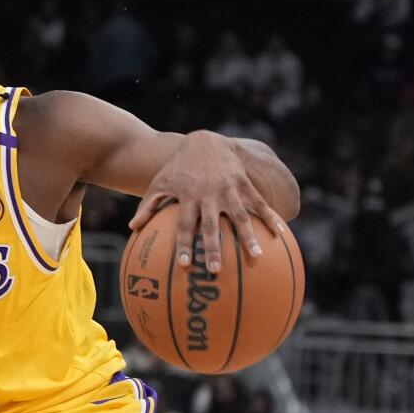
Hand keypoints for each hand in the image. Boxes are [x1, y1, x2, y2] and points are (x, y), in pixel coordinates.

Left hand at [128, 131, 284, 272]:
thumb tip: (132, 228)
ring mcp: (229, 190)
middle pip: (211, 226)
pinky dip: (270, 217)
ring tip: (256, 256)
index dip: (184, 244)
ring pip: (239, 216)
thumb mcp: (159, 183)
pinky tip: (281, 233)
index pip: (185, 225)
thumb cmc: (179, 167)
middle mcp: (209, 195)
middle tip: (214, 270)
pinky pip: (259, 203)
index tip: (184, 264)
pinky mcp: (244, 184)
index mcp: (188, 197)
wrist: (204, 141)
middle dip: (212, 248)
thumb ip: (148, 206)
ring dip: (248, 236)